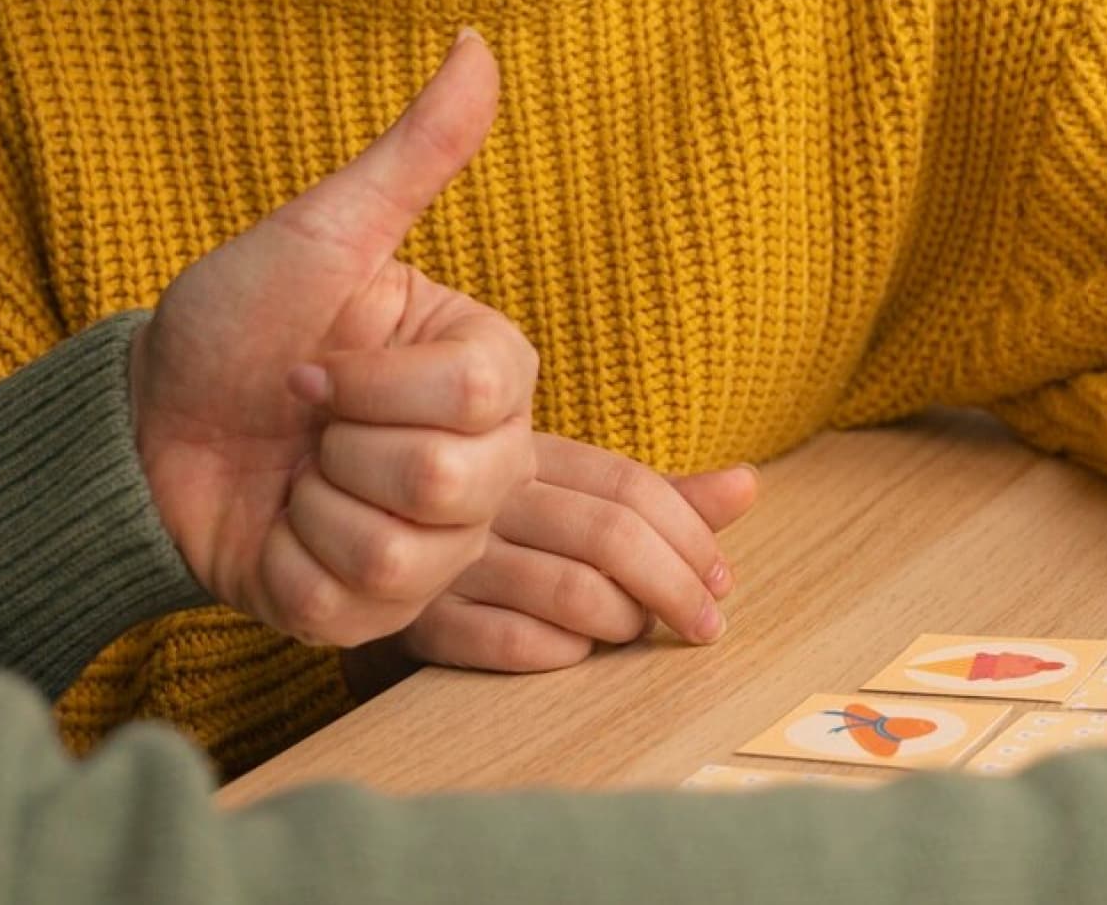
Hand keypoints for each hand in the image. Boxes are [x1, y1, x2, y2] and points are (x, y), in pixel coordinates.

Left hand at [129, 32, 537, 647]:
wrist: (145, 426)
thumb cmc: (237, 321)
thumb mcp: (324, 232)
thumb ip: (418, 148)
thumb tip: (475, 38)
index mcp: (486, 374)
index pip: (480, 396)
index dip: (372, 380)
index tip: (315, 359)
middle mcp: (482, 464)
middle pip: (452, 481)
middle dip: (340, 440)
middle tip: (299, 415)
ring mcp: (433, 547)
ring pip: (404, 548)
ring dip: (311, 501)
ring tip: (290, 470)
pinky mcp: (374, 614)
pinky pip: (355, 602)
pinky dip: (289, 561)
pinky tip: (276, 524)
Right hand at [396, 431, 760, 671]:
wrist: (356, 551)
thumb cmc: (494, 523)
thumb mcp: (566, 492)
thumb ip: (657, 496)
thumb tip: (750, 485)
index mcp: (529, 452)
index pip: (626, 483)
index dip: (689, 531)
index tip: (723, 578)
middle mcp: (491, 495)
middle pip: (610, 536)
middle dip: (676, 587)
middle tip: (706, 624)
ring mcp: (454, 556)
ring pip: (571, 592)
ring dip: (624, 622)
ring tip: (637, 631)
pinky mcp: (421, 618)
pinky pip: (512, 643)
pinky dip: (563, 654)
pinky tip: (577, 652)